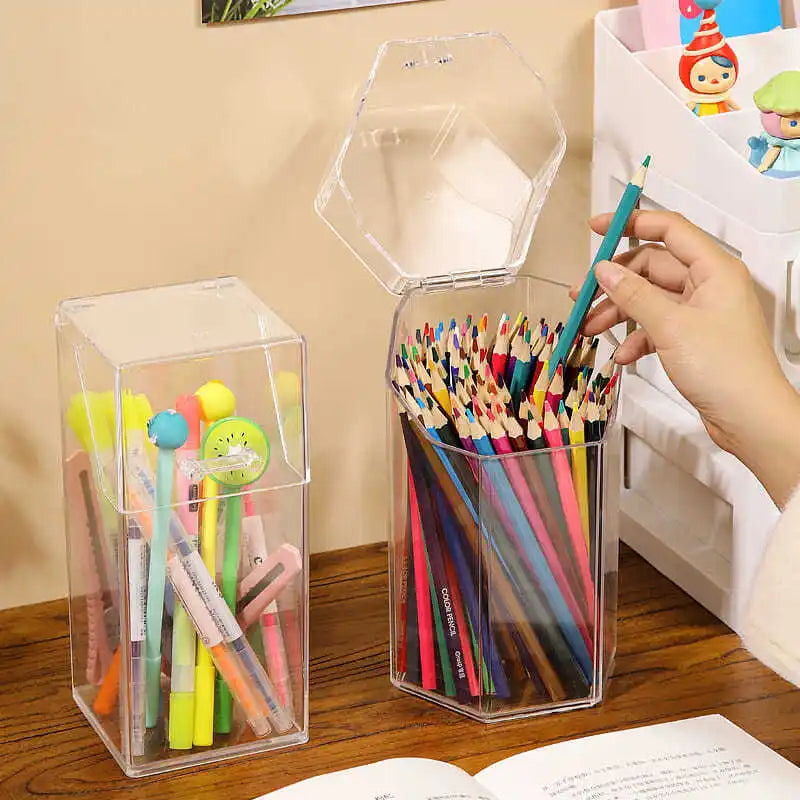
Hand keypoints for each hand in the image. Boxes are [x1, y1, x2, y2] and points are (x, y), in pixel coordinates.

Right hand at [575, 210, 799, 506]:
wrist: (748, 417)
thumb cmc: (724, 368)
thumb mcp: (670, 325)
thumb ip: (633, 294)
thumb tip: (605, 270)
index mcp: (714, 269)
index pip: (669, 230)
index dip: (632, 223)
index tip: (598, 228)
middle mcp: (708, 285)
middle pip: (652, 268)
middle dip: (615, 282)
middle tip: (583, 294)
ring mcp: (700, 312)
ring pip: (649, 299)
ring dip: (618, 312)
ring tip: (589, 328)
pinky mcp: (693, 338)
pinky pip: (656, 326)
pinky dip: (635, 338)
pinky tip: (621, 355)